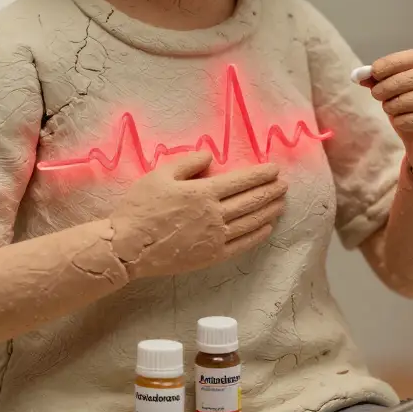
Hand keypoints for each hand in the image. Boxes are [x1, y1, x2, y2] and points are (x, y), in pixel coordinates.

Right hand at [109, 151, 285, 279]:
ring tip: (281, 203)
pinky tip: (266, 228)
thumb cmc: (140, 207)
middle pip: (251, 201)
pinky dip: (257, 235)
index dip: (261, 175)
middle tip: (284, 185)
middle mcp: (215, 214)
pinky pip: (241, 244)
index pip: (241, 181)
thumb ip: (187, 162)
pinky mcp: (211, 256)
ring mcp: (215, 237)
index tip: (275, 169)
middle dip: (271, 191)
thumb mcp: (159, 175)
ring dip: (269, 211)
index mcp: (203, 192)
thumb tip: (210, 155)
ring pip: (251, 222)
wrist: (128, 246)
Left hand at [361, 49, 412, 188]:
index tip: (374, 70)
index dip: (396, 61)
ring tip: (387, 109)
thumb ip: (382, 83)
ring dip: (401, 102)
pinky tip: (398, 122)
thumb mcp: (397, 98)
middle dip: (395, 83)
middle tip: (375, 93)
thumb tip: (360, 74)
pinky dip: (409, 120)